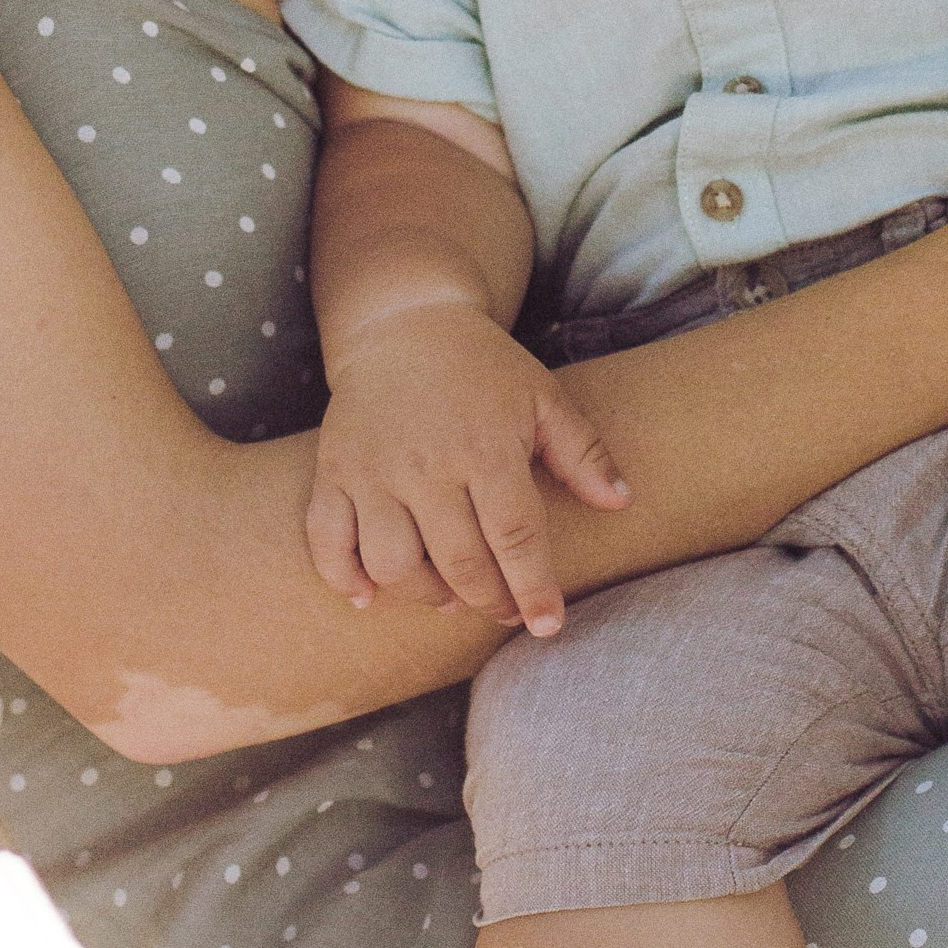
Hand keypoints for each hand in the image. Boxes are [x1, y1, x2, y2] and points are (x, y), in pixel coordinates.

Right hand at [307, 302, 629, 636]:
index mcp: (485, 447)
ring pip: (392, 564)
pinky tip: (368, 595)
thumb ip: (582, 452)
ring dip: (425, 595)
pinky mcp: (334, 471)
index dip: (533, 588)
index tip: (548, 624)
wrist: (403, 322)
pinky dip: (343, 577)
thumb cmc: (482, 367)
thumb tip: (621, 503)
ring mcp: (373, 470)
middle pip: (458, 562)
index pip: (514, 535)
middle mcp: (427, 465)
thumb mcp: (542, 397)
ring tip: (449, 595)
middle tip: (505, 610)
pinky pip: (327, 540)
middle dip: (489, 601)